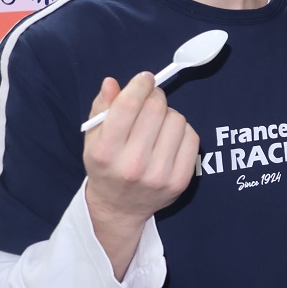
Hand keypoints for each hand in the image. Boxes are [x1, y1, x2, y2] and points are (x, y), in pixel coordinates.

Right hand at [83, 73, 198, 275]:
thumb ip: (102, 108)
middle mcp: (132, 165)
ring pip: (177, 120)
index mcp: (105, 152)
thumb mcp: (94, 138)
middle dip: (155, 97)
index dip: (140, 86)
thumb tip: (112, 83)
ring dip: (169, 114)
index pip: (128, 106)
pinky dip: (183, 131)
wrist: (119, 208)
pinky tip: (170, 138)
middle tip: (151, 101)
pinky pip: (192, 137)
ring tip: (157, 124)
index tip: (145, 79)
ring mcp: (158, 175)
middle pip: (156, 109)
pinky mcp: (180, 181)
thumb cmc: (106, 166)